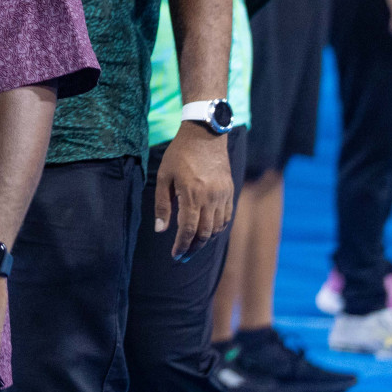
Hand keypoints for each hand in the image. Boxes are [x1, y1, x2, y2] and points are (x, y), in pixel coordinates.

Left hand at [154, 124, 232, 259]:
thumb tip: (160, 230)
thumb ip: (162, 204)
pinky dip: (217, 228)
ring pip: (217, 228)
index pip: (188, 229)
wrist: (205, 135)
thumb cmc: (179, 154)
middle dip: (194, 248)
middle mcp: (210, 198)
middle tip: (183, 256)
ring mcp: (223, 196)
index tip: (176, 256)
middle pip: (204, 233)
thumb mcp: (164, 176)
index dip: (182, 245)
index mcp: (192, 195)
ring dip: (205, 240)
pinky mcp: (230, 192)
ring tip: (193, 245)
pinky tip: (207, 231)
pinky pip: (226, 217)